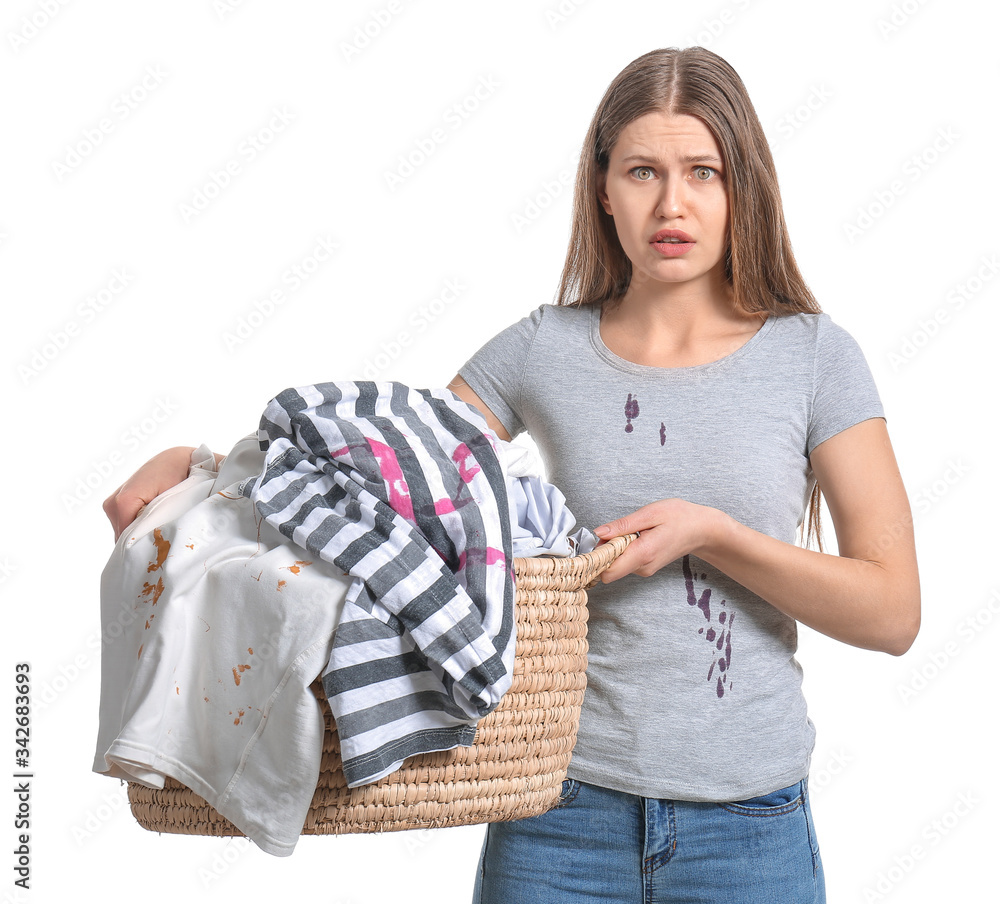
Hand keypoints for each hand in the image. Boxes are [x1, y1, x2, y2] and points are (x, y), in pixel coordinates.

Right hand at [102, 446, 196, 539]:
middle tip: (160, 534)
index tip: (157, 547)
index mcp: (123, 501)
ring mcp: (111, 505)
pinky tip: (151, 518)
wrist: (175, 461)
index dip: (141, 545)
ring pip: (123, 532)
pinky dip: (137, 526)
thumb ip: (152, 521)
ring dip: (139, 532)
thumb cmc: (176, 478)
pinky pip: (124, 525)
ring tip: (158, 522)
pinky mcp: (114, 505)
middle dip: (140, 539)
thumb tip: (142, 541)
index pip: (126, 537)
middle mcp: (112, 503)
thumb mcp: (168, 501)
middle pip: (123, 537)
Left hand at [593, 498, 722, 582]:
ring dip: (617, 548)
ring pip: (617, 565)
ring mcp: (645, 569)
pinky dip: (625, 550)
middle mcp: (643, 567)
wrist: (702, 530)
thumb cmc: (680, 517)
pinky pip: (626, 562)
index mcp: (643, 553)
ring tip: (633, 531)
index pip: (607, 571)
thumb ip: (622, 526)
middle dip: (605, 550)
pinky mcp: (646, 567)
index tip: (598, 542)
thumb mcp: (649, 513)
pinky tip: (638, 537)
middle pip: (609, 568)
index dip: (597, 558)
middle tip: (616, 531)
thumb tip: (599, 532)